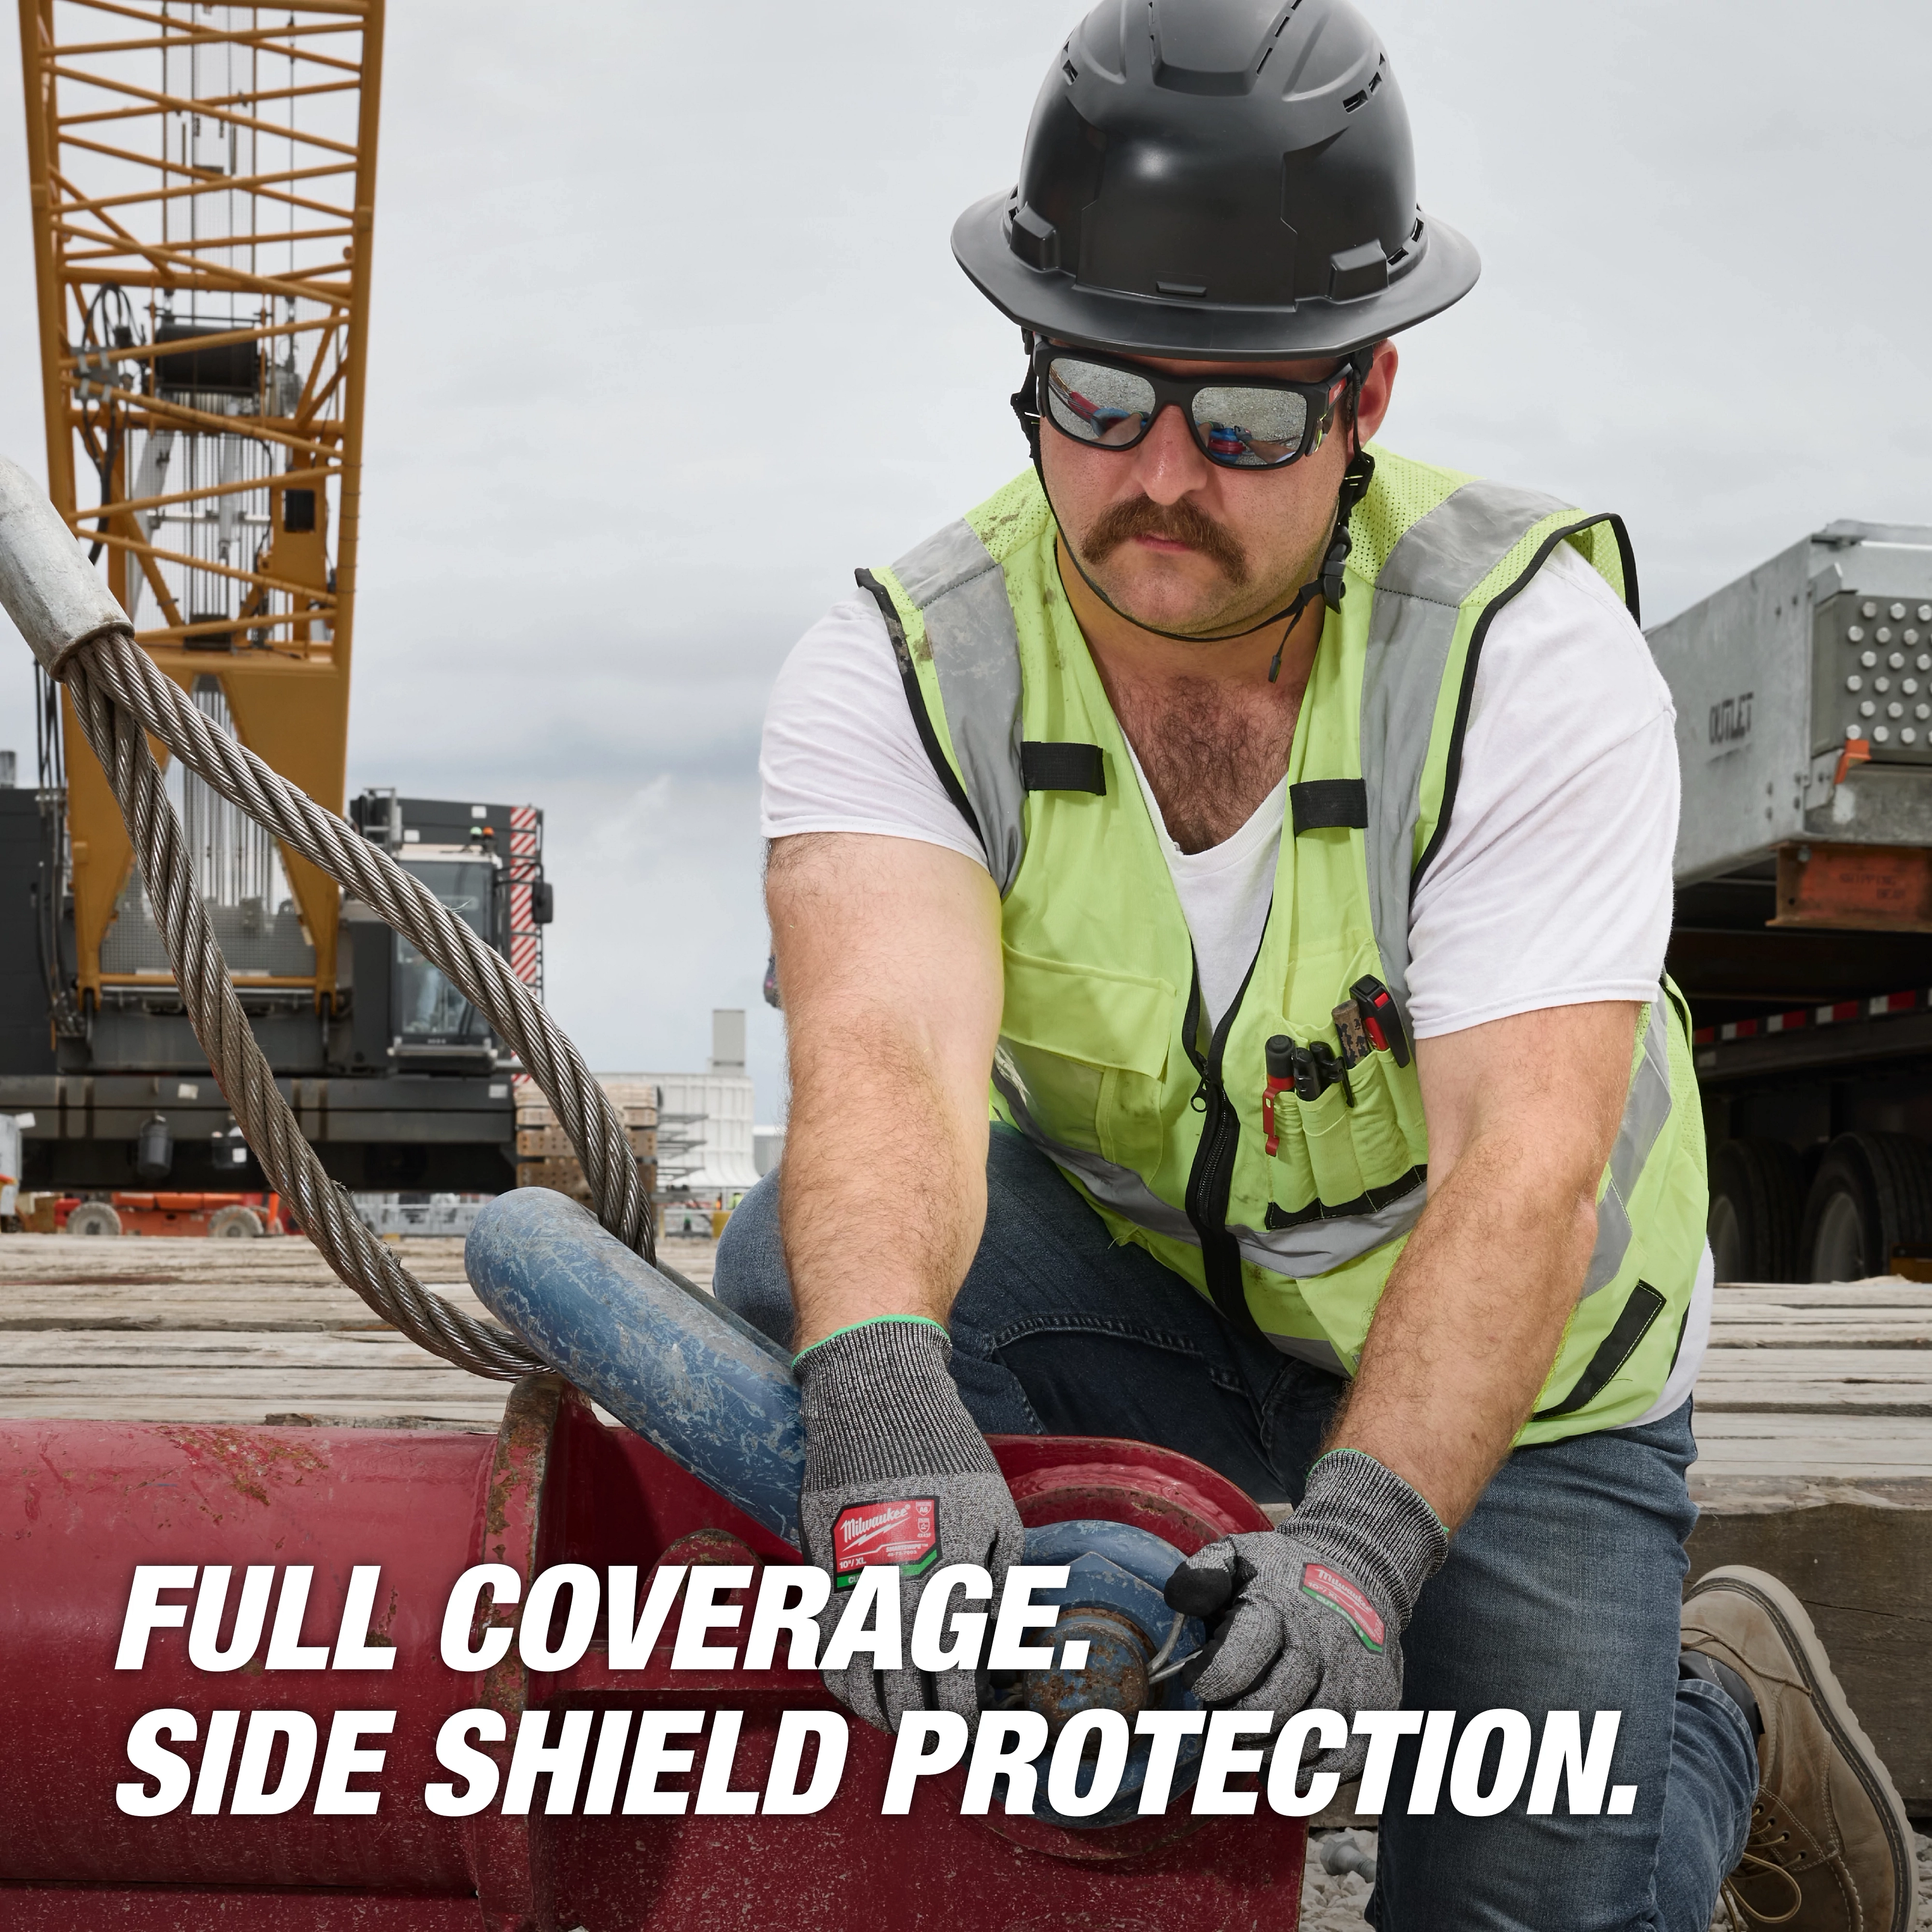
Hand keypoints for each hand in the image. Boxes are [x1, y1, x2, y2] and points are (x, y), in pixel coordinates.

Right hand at [795, 1316, 1023, 1732]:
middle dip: (923, 1729)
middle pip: (904, 1691)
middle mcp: (897, 1584)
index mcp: (949, 1572)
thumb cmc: (948, 1458)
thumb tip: (998, 1654)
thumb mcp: (997, 1517)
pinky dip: (842, 1682)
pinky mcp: (817, 1567)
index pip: (954, 1675)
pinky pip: (824, 1647)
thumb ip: (998, 1589)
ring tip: (902, 1726)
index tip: (970, 1733)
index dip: (963, 1717)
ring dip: (880, 1715)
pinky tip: (862, 1692)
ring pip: (857, 1680)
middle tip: (939, 1743)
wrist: (876, 1401)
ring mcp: (850, 1579)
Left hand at [1162, 1448, 1447, 1777]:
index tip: (1195, 1679)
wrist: (1360, 1574)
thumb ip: (1202, 1575)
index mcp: (1281, 1609)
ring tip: (1242, 1735)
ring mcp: (1354, 1684)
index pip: (1236, 1663)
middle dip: (1229, 1726)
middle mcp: (1323, 1649)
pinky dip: (1300, 1774)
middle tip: (1215, 1718)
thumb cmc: (1283, 1575)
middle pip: (1267, 1714)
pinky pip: (1335, 1768)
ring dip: (1260, 1753)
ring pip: (1300, 1748)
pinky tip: (1279, 1753)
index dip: (1206, 1681)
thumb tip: (1178, 1601)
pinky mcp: (1377, 1713)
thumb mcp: (1238, 1555)